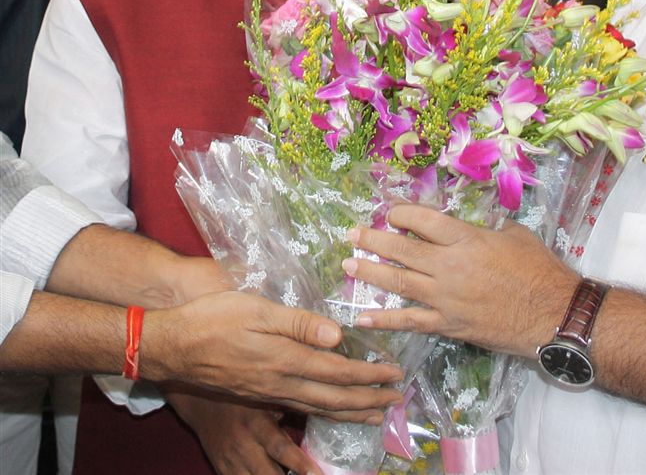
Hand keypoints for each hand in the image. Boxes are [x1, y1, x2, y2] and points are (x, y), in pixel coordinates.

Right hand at [145, 291, 402, 416]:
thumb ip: (298, 323)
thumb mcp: (257, 310)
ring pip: (317, 407)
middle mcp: (279, 382)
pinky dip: (322, 410)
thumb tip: (338, 335)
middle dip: (368, 400)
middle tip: (396, 401)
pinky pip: (298, 408)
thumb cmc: (213, 318)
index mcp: (284, 360)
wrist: (170, 345)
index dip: (369, 376)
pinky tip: (329, 409)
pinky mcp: (255, 393)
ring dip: (349, 411)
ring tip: (374, 414)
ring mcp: (267, 392)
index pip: (337, 372)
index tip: (394, 375)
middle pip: (333, 398)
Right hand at [167, 390, 319, 474]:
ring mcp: (230, 462)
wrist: (201, 401)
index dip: (300, 464)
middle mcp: (243, 446)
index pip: (280, 448)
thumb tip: (324, 409)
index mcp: (257, 424)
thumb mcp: (266, 396)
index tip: (317, 474)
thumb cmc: (243, 394)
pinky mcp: (222, 470)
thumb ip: (290, 406)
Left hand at [343, 204, 577, 356]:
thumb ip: (490, 228)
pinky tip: (363, 316)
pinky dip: (385, 319)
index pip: (423, 220)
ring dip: (370, 273)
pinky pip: (410, 321)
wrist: (553, 313)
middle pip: (402, 250)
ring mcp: (445, 297)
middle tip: (353, 234)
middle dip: (374, 240)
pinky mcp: (448, 324)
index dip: (402, 214)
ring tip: (348, 265)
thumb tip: (477, 225)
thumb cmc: (539, 270)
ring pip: (399, 282)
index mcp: (466, 238)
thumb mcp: (516, 235)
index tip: (391, 212)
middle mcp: (449, 266)